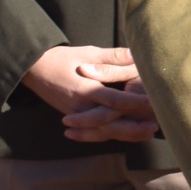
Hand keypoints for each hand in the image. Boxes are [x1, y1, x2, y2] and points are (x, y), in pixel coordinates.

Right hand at [21, 46, 158, 142]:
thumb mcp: (89, 53)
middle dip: (133, 126)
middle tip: (155, 126)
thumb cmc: (63, 58)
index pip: (114, 100)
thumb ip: (113, 57)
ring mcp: (77, 115)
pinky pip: (94, 132)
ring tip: (148, 133)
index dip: (134, 102)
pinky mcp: (75, 118)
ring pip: (103, 130)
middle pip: (110, 122)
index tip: (153, 102)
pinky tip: (128, 136)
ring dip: (126, 134)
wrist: (34, 69)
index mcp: (86, 89)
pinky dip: (111, 135)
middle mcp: (82, 106)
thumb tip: (138, 54)